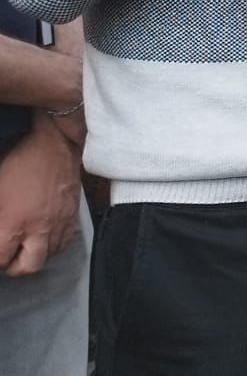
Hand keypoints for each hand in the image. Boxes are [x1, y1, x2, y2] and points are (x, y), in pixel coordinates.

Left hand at [0, 117, 81, 277]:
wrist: (55, 144)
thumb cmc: (20, 161)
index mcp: (13, 222)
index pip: (1, 258)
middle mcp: (38, 229)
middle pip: (26, 268)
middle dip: (11, 266)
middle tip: (5, 256)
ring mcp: (59, 224)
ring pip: (47, 258)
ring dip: (32, 256)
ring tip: (23, 246)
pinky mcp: (73, 218)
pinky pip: (63, 245)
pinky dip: (51, 247)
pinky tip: (43, 238)